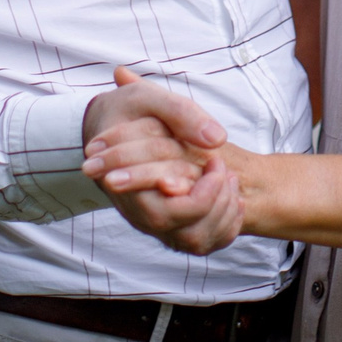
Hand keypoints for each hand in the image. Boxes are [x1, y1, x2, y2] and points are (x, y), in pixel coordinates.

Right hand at [82, 67, 243, 254]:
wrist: (109, 125)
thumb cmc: (126, 110)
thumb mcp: (146, 99)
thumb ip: (180, 114)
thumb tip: (216, 139)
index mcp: (129, 189)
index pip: (170, 214)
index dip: (203, 194)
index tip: (215, 159)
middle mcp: (141, 215)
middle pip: (188, 236)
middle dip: (218, 202)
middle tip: (224, 168)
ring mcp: (156, 223)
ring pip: (198, 243)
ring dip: (224, 213)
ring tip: (228, 177)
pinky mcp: (170, 223)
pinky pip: (205, 241)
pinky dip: (227, 224)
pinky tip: (232, 195)